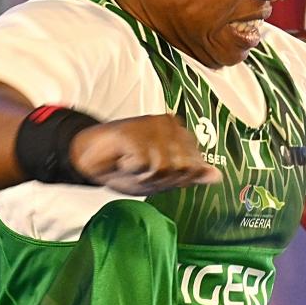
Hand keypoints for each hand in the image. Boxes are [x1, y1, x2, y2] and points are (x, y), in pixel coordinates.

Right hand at [70, 114, 221, 195]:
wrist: (87, 156)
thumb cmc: (125, 164)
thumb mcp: (161, 176)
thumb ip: (189, 175)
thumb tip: (217, 176)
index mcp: (180, 133)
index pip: (194, 167)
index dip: (174, 180)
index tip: (154, 174)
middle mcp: (170, 125)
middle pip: (182, 169)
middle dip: (161, 179)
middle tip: (140, 171)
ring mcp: (152, 126)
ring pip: (164, 167)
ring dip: (144, 176)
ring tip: (131, 164)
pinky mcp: (134, 131)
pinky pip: (144, 164)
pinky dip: (131, 170)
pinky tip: (122, 160)